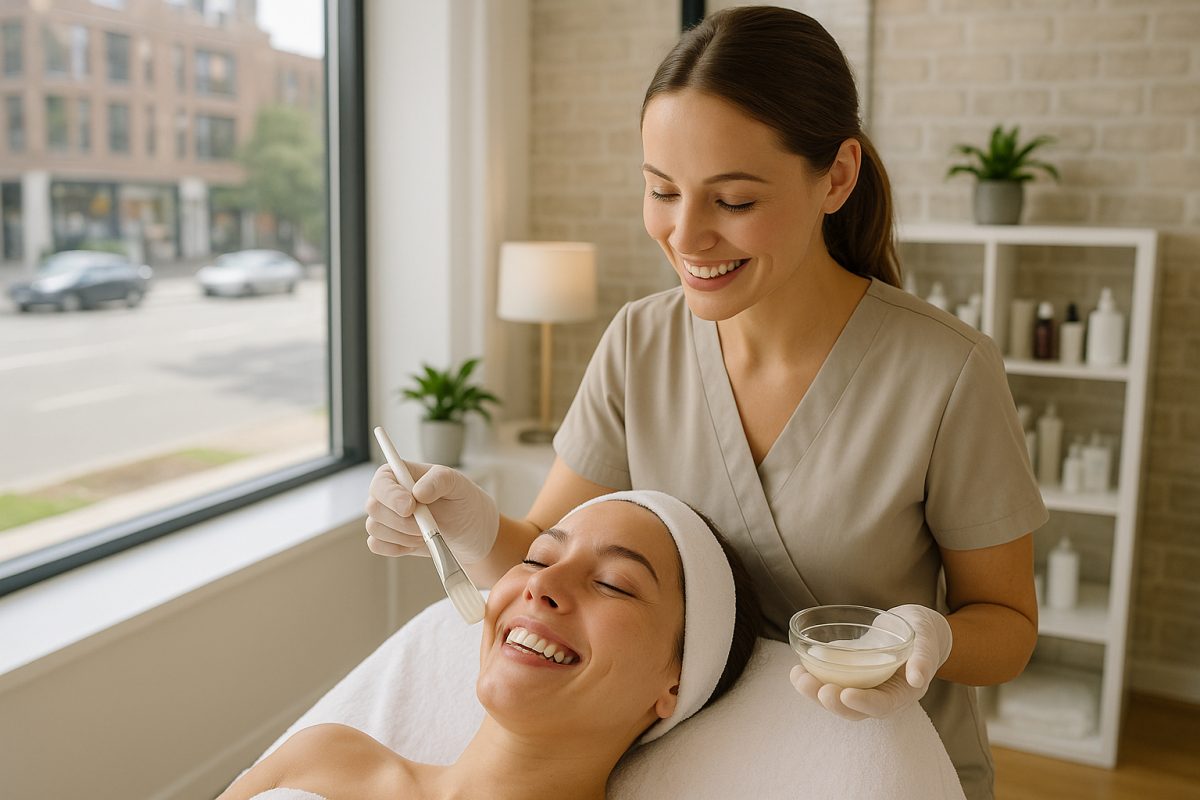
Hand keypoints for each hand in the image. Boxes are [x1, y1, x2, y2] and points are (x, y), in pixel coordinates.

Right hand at [364, 460, 499, 563]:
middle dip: (400, 521)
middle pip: (373, 506)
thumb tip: (418, 492)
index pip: (382, 480)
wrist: (472, 534)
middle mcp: (390, 494)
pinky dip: (397, 547)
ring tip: (427, 532)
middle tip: (426, 525)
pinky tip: (417, 543)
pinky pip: (376, 545)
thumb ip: (440, 480)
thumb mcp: (460, 486)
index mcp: (403, 474)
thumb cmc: (465, 503)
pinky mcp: (388, 538)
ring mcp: (387, 517)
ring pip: (375, 528)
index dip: (391, 495)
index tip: (410, 507)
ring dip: (403, 535)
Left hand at [788, 604, 952, 720]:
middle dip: (830, 701)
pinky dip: (814, 677)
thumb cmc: (924, 632)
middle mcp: (881, 695)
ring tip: (797, 676)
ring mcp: (864, 686)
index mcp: (903, 694)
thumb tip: (917, 679)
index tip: (844, 694)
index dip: (862, 703)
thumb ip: (924, 657)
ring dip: (815, 692)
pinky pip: (831, 682)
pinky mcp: (851, 676)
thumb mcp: (927, 639)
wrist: (913, 626)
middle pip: (853, 709)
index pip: (882, 706)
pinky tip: (797, 668)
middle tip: (809, 684)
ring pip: (837, 698)